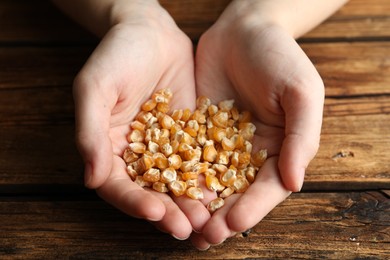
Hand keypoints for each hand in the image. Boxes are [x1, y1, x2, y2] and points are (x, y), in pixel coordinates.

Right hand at [73, 2, 209, 239]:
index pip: (117, 186)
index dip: (134, 202)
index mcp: (108, 148)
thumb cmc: (116, 55)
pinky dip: (208, 177)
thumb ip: (90, 132)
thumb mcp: (95, 87)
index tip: (155, 214)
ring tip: (208, 221)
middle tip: (188, 229)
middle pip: (149, 191)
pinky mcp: (189, 136)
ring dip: (190, 203)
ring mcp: (165, 147)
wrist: (151, 32)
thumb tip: (89, 178)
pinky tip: (222, 191)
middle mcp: (136, 154)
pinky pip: (198, 161)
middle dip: (168, 212)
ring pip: (177, 182)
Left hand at [192, 1, 323, 246]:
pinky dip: (177, 175)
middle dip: (220, 217)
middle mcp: (250, 153)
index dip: (252, 209)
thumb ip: (302, 137)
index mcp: (280, 149)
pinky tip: (165, 191)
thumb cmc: (280, 58)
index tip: (232, 225)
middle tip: (203, 238)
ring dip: (197, 205)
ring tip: (183, 226)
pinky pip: (186, 156)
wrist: (244, 30)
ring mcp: (221, 143)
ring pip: (209, 181)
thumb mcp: (301, 92)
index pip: (267, 188)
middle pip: (236, 192)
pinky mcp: (197, 131)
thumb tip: (296, 183)